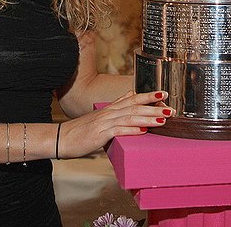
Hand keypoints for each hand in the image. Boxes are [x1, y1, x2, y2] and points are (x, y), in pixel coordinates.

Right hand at [57, 90, 173, 158]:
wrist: (61, 138)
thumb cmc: (80, 133)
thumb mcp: (99, 123)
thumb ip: (114, 121)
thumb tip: (130, 124)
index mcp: (109, 109)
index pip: (131, 98)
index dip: (147, 95)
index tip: (162, 93)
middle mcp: (108, 112)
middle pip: (134, 105)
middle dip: (153, 105)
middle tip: (170, 106)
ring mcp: (104, 122)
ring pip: (130, 116)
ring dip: (147, 117)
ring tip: (162, 118)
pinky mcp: (99, 133)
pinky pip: (118, 130)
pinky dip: (131, 130)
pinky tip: (143, 131)